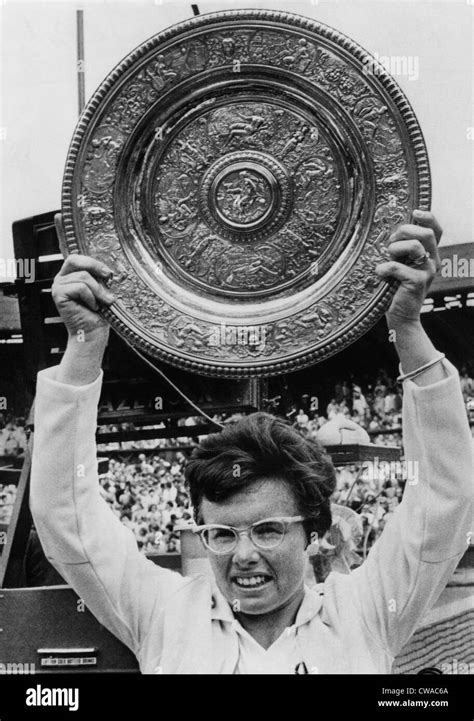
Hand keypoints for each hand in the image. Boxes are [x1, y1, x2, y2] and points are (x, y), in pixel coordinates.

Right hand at [52, 213, 114, 342]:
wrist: (95, 334)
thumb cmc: (104, 313)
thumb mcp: (107, 288)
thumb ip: (104, 275)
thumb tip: (112, 268)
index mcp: (76, 271)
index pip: (67, 247)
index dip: (62, 231)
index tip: (60, 215)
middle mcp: (64, 275)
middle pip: (77, 258)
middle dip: (96, 266)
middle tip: (110, 276)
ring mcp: (59, 284)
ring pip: (83, 276)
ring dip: (99, 290)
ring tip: (104, 302)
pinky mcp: (58, 294)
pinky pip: (80, 286)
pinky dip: (92, 297)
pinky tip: (93, 307)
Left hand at [375, 209, 441, 325]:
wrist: (401, 317)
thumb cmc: (396, 289)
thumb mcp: (400, 265)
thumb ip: (400, 250)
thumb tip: (389, 232)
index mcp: (430, 254)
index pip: (436, 229)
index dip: (427, 217)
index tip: (414, 212)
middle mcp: (433, 261)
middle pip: (425, 233)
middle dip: (404, 231)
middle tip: (390, 243)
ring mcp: (427, 272)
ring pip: (414, 246)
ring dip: (394, 249)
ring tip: (386, 259)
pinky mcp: (417, 282)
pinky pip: (397, 266)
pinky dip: (384, 268)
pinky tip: (379, 274)